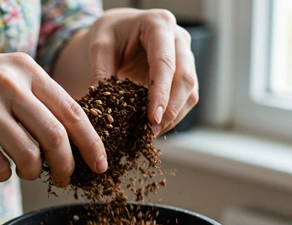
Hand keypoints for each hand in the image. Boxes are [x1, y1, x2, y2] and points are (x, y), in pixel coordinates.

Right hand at [0, 50, 106, 186]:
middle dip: (67, 167)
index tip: (100, 165)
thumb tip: (71, 140)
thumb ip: (36, 99)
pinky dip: (3, 175)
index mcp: (26, 70)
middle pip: (55, 138)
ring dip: (33, 173)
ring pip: (29, 156)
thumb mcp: (4, 74)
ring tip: (25, 170)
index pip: (72, 111)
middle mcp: (8, 85)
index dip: (91, 143)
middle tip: (65, 180)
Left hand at [88, 8, 198, 134]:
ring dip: (175, 115)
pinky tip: (156, 127)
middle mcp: (179, 39)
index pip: (165, 62)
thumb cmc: (111, 33)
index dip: (161, 92)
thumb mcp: (100, 46)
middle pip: (185, 78)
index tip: (153, 117)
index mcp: (159, 25)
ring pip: (190, 91)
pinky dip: (174, 114)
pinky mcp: (185, 73)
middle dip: (171, 108)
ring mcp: (186, 56)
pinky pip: (187, 97)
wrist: (121, 29)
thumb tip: (101, 107)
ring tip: (152, 133)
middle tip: (152, 131)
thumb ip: (101, 72)